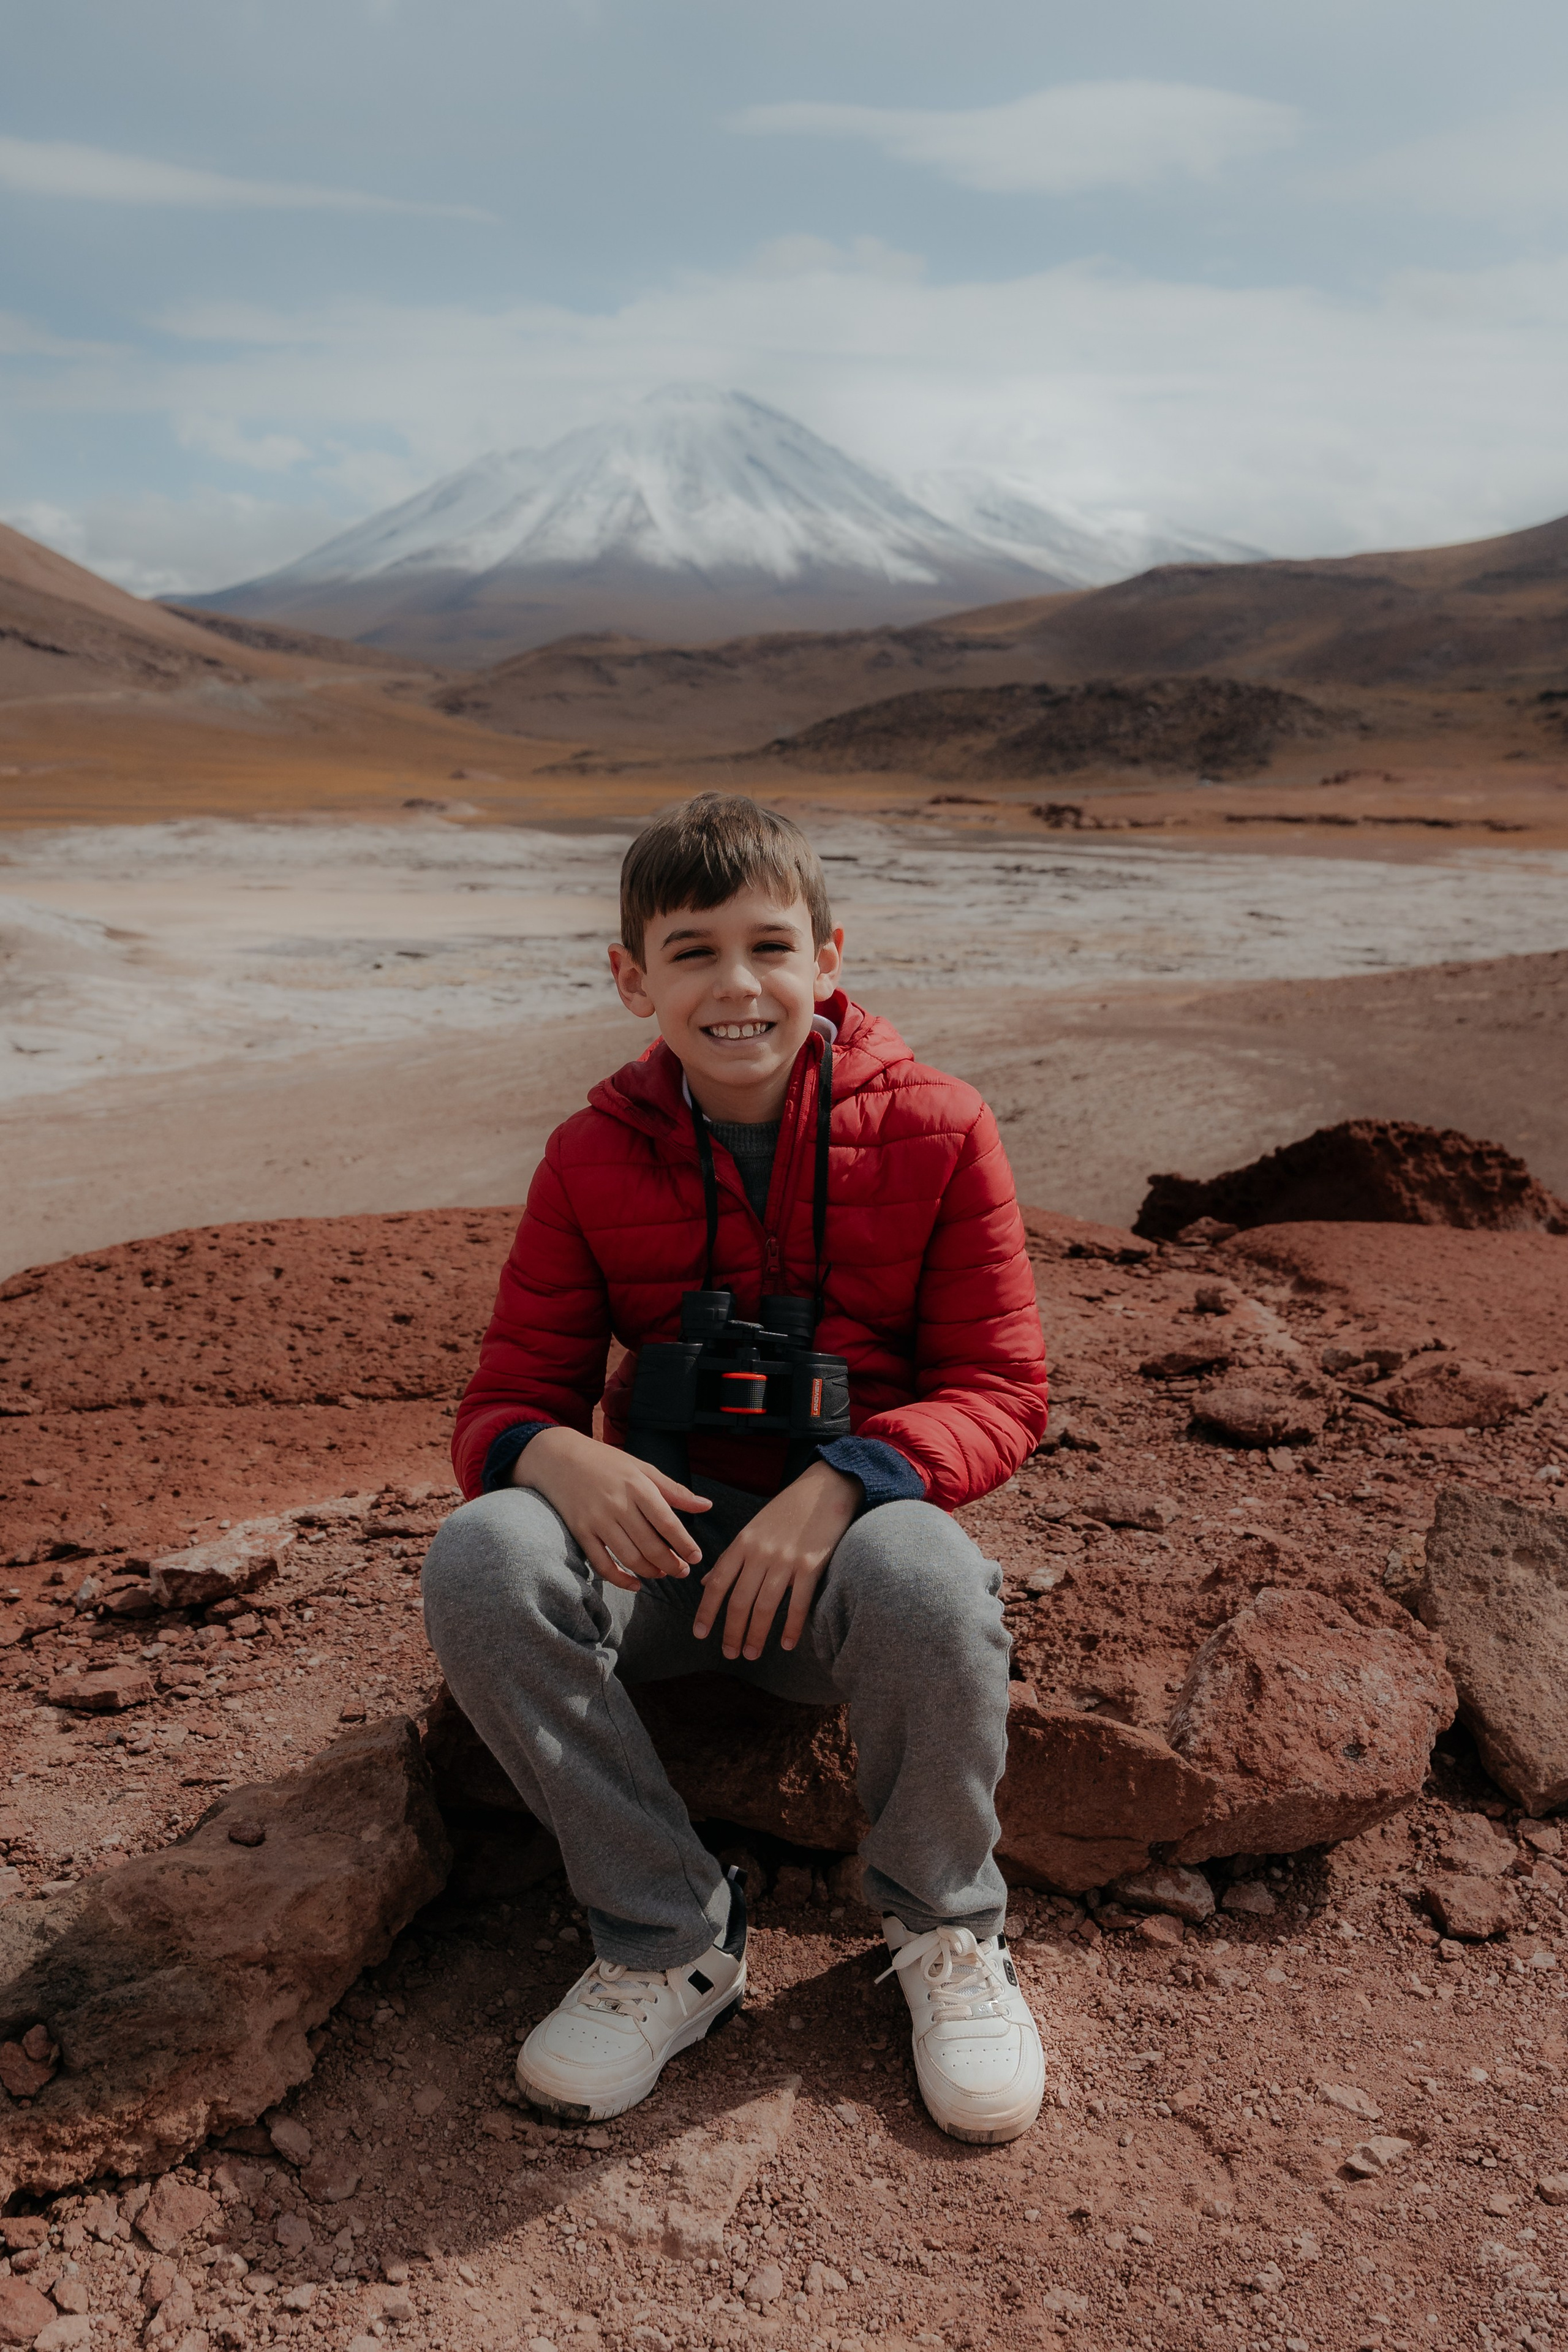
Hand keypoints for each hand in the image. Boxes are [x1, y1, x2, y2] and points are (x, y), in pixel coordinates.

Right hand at [515, 1427, 710, 1592]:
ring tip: (662, 1574)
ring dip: (650, 1572)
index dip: (684, 1544)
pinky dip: (620, 1579)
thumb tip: (707, 1505)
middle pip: (650, 1545)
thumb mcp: (643, 1468)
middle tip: (683, 1572)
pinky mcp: (580, 1532)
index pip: (667, 1523)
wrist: (559, 1458)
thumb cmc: (607, 1462)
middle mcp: (618, 1504)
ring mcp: (597, 1520)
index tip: (697, 1558)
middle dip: (671, 1564)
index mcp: (638, 1486)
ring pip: (629, 1557)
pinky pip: (601, 1563)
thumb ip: (675, 1490)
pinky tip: (635, 1584)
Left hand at [694, 1461, 859, 1659]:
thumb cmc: (787, 1510)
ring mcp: (786, 1559)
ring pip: (765, 1606)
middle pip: (740, 1601)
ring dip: (756, 1635)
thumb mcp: (753, 1528)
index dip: (707, 1611)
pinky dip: (791, 1627)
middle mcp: (760, 1552)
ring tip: (751, 1654)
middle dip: (732, 1632)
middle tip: (730, 1654)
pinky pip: (798, 1603)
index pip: (718, 1582)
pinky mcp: (812, 1565)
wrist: (825, 1488)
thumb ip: (732, 1557)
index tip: (700, 1634)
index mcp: (743, 1542)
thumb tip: (709, 1582)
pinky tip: (785, 1644)